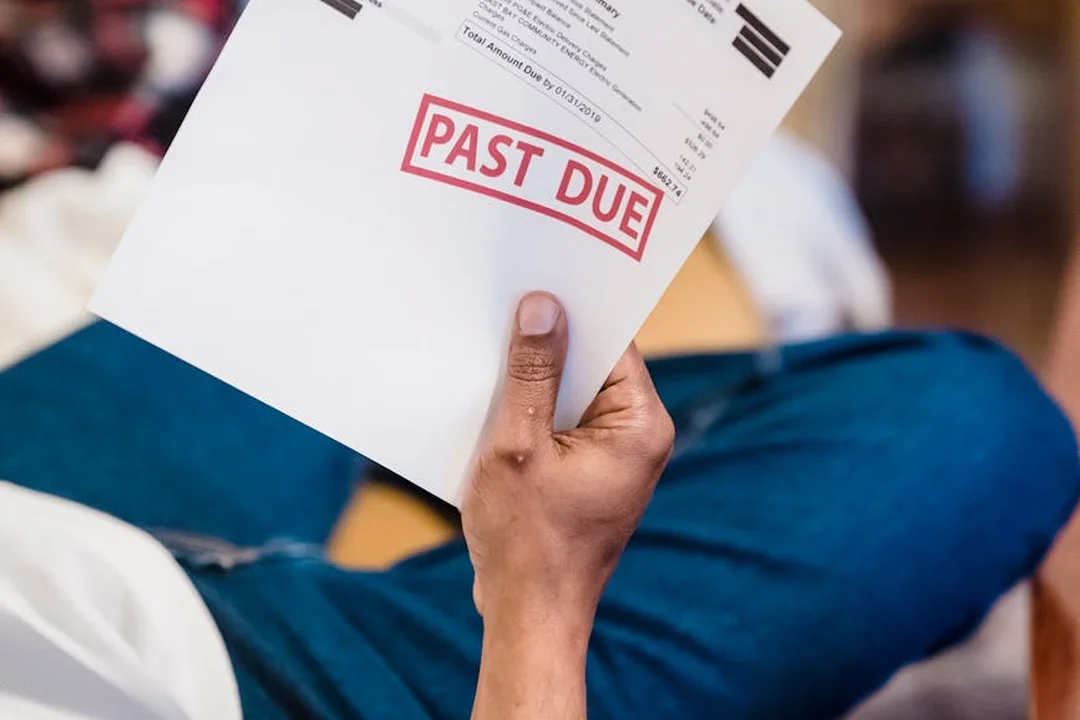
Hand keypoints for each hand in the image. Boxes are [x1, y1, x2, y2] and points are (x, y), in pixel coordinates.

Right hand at [463, 292, 674, 623]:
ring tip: (488, 355)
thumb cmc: (527, 542)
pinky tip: (491, 403)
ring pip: (571, 394)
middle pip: (591, 365)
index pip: (612, 343)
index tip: (536, 279)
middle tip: (501, 311)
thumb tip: (542, 308)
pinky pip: (561, 423)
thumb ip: (530, 375)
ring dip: (532, 381)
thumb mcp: (518, 446)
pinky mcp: (588, 473)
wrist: (529, 616)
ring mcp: (613, 457)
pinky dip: (530, 413)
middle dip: (546, 345)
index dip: (573, 312)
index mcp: (639, 425)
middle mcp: (637, 437)